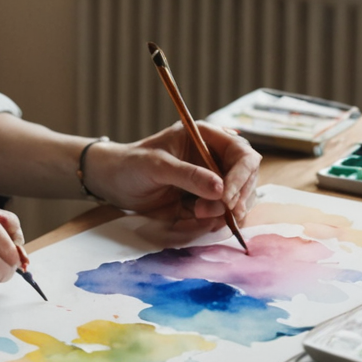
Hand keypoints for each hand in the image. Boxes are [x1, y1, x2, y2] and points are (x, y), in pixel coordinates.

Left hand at [84, 124, 260, 240]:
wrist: (113, 183)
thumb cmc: (132, 164)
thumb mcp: (157, 166)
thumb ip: (189, 176)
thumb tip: (220, 189)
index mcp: (207, 138)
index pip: (242, 154)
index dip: (242, 176)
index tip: (228, 197)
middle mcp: (214, 158)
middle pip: (247, 180)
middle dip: (234, 199)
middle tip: (211, 213)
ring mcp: (211, 181)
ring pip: (237, 200)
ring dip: (222, 214)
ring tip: (194, 215)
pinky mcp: (203, 201)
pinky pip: (220, 215)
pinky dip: (211, 223)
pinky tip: (189, 220)